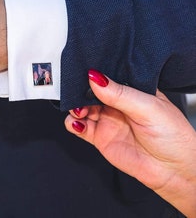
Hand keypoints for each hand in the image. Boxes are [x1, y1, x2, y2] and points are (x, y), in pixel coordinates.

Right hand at [65, 69, 195, 216]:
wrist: (173, 170)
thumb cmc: (172, 135)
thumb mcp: (148, 107)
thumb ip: (120, 94)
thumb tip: (96, 77)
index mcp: (130, 91)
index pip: (107, 78)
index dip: (94, 77)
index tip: (84, 76)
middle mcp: (116, 105)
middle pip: (90, 93)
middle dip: (80, 93)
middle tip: (78, 97)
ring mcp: (107, 121)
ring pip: (82, 109)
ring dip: (75, 108)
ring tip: (80, 112)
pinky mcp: (99, 137)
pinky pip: (80, 128)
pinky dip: (73, 124)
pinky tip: (78, 124)